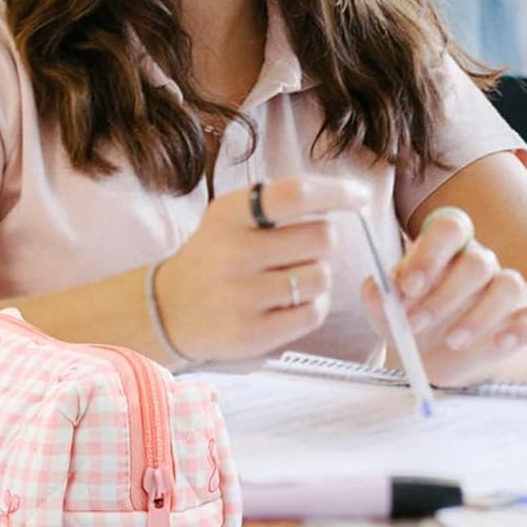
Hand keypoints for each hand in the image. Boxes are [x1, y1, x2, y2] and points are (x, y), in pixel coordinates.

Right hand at [152, 176, 367, 362]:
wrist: (168, 309)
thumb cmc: (215, 255)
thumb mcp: (231, 217)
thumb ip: (280, 204)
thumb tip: (348, 196)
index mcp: (230, 214)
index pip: (296, 194)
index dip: (336, 193)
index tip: (359, 197)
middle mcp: (233, 252)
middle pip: (321, 237)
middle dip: (322, 242)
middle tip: (301, 249)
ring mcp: (241, 296)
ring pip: (321, 276)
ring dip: (316, 275)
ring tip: (290, 277)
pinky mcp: (251, 334)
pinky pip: (312, 313)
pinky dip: (312, 305)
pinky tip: (288, 302)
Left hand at [364, 208, 526, 387]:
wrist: (430, 358)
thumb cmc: (409, 320)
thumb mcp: (385, 309)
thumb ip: (380, 294)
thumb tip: (383, 287)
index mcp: (446, 250)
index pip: (450, 228)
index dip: (430, 253)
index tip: (406, 285)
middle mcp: (479, 264)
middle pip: (478, 261)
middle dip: (445, 295)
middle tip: (415, 322)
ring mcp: (501, 293)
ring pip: (509, 285)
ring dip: (480, 315)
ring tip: (452, 341)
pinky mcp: (520, 323)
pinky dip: (522, 328)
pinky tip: (501, 342)